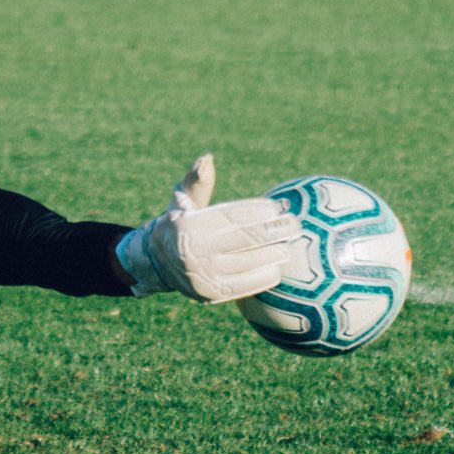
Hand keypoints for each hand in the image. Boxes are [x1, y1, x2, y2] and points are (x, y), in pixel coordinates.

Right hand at [115, 156, 301, 301]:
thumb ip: (198, 180)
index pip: (232, 216)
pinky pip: (245, 285)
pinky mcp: (211, 295)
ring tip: (289, 246)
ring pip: (249, 263)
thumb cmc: (181, 223)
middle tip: (295, 225)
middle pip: (246, 239)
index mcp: (189, 225)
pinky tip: (277, 267)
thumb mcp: (183, 199)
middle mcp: (194, 251)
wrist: (158, 263)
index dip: (258, 211)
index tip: (277, 206)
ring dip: (274, 254)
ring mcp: (203, 276)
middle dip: (275, 231)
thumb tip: (207, 158)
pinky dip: (265, 276)